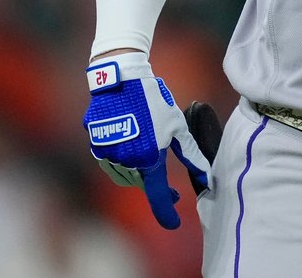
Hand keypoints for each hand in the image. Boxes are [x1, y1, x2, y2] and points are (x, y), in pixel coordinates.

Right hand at [83, 53, 213, 228]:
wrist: (122, 79)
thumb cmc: (154, 101)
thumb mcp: (177, 127)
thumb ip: (191, 155)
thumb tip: (205, 177)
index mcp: (149, 160)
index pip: (159, 197)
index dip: (166, 214)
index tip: (174, 222)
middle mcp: (126, 162)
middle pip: (142, 184)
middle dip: (156, 187)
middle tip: (171, 191)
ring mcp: (108, 155)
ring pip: (125, 176)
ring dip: (138, 175)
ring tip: (149, 159)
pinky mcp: (96, 145)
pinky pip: (111, 163)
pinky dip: (122, 163)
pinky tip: (131, 148)